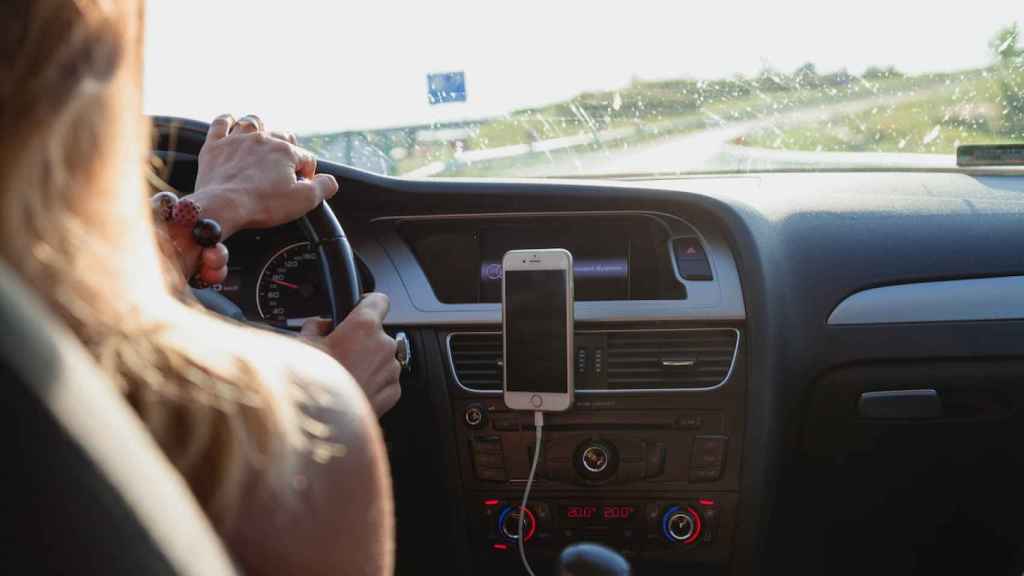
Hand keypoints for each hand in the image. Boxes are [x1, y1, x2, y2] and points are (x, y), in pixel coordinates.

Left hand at [192, 114, 338, 237]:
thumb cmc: (263, 204)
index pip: (306, 158)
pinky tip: (231, 123)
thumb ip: (324, 187)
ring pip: (253, 122)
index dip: (307, 173)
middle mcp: (263, 139)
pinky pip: (221, 123)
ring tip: (262, 140)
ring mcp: (237, 140)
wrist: (223, 207)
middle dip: (288, 149)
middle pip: (282, 136)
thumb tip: (331, 180)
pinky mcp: (215, 146)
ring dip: (261, 128)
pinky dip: (228, 121)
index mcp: (286, 151)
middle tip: (285, 167)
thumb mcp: (304, 201)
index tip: (301, 187)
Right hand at [300, 293, 401, 415]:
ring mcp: (391, 369)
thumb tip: (320, 325)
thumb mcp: (302, 345)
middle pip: (377, 333)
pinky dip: (372, 382)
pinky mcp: (393, 392)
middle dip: (360, 340)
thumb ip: (315, 326)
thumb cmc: (312, 384)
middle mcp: (384, 345)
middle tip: (338, 353)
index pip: (378, 300)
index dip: (367, 303)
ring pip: (381, 358)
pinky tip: (351, 389)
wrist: (322, 423)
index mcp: (364, 326)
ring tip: (343, 376)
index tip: (359, 308)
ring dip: (367, 363)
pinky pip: (384, 380)